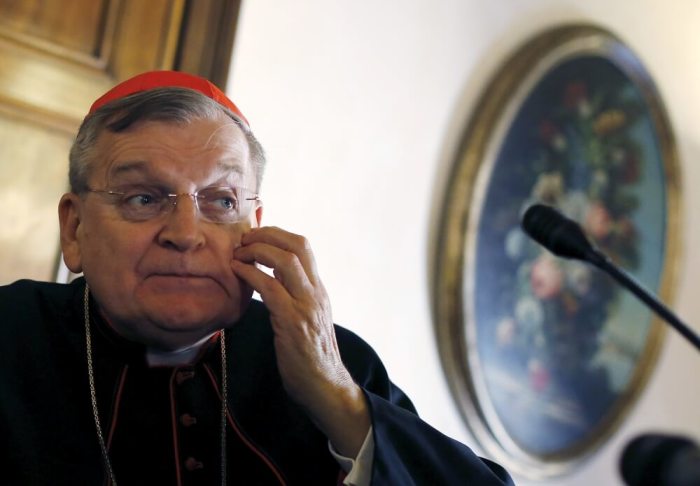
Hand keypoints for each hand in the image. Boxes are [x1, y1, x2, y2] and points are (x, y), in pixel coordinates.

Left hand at [231, 227, 369, 456]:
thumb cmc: (311, 358)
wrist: (325, 387)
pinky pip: (270, 287)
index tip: (255, 235)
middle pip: (298, 245)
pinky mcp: (292, 322)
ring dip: (256, 250)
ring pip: (285, 261)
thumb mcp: (307, 319)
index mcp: (318, 290)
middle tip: (244, 239)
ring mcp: (306, 306)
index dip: (277, 233)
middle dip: (268, 234)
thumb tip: (272, 278)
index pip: (304, 246)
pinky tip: (236, 272)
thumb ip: (295, 297)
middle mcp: (316, 292)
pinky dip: (250, 273)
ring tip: (237, 254)